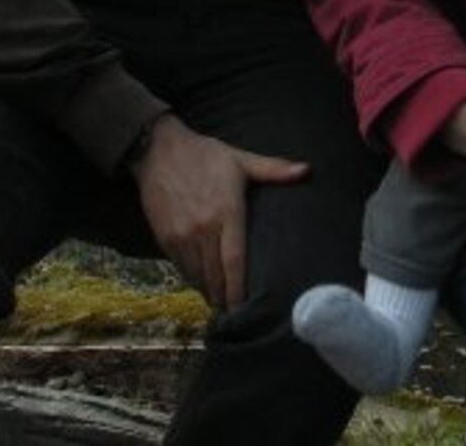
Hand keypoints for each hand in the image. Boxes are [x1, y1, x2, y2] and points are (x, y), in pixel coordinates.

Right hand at [131, 113, 308, 311]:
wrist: (158, 151)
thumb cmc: (205, 155)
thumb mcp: (241, 159)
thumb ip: (273, 169)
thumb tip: (307, 169)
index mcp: (226, 212)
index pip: (234, 260)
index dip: (239, 288)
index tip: (246, 307)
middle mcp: (203, 228)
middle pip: (215, 275)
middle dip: (225, 297)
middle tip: (236, 314)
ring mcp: (181, 236)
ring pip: (197, 275)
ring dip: (209, 292)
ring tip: (221, 304)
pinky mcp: (164, 238)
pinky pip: (180, 267)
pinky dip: (192, 279)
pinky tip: (202, 284)